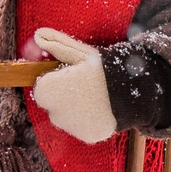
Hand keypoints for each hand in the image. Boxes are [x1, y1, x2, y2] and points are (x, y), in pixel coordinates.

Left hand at [25, 27, 117, 143]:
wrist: (133, 90)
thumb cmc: (103, 69)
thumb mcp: (79, 53)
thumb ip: (55, 44)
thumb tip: (37, 35)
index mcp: (48, 90)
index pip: (40, 88)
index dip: (54, 80)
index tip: (70, 74)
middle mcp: (55, 113)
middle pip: (52, 104)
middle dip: (62, 95)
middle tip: (84, 85)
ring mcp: (71, 126)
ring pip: (66, 118)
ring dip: (74, 109)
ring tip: (94, 96)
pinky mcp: (87, 136)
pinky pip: (81, 127)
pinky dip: (87, 120)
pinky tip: (100, 108)